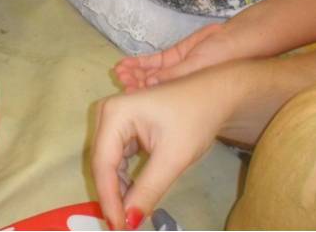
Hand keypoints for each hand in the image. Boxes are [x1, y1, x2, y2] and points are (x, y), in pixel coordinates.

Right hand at [91, 72, 233, 229]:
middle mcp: (107, 113)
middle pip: (102, 163)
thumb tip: (129, 222)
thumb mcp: (173, 157)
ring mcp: (114, 119)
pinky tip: (133, 196)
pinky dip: (124, 179)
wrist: (214, 96)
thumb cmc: (195, 120)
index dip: (109, 198)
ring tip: (128, 215)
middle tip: (121, 226)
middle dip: (111, 195)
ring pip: (108, 163)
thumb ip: (148, 189)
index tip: (117, 227)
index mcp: (115, 113)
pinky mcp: (122, 127)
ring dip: (118, 189)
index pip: (103, 163)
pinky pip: (116, 158)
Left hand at [114, 23, 228, 91]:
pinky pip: (152, 62)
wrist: (230, 40)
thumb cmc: (219, 58)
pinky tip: (125, 63)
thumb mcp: (194, 68)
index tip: (125, 93)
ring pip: (147, 73)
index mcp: (181, 94)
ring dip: (133, 72)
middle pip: (149, 86)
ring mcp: (172, 70)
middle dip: (133, 83)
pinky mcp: (171, 57)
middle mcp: (175, 84)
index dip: (140, 95)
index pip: (156, 98)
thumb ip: (172, 75)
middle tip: (120, 79)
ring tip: (118, 71)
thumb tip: (148, 84)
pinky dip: (138, 62)